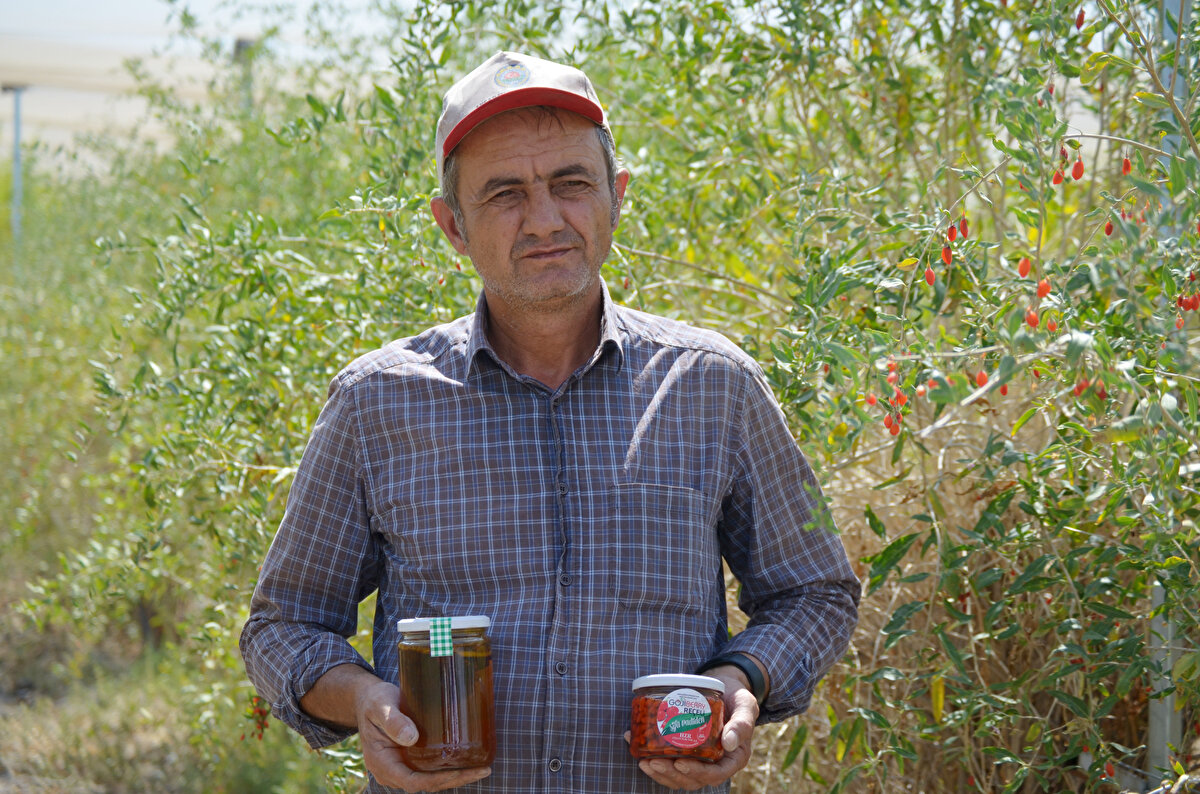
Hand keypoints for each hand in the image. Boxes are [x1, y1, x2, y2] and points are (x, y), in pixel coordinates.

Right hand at [355, 678, 491, 791]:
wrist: (370, 699)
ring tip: (482, 768)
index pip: (411, 782)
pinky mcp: (412, 758)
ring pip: (431, 778)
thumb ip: (393, 721)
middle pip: (426, 784)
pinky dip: (450, 767)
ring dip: (456, 776)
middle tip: (482, 770)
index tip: (458, 774)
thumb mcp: (381, 706)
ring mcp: (403, 765)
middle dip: (454, 780)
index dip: (435, 781)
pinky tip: (469, 760)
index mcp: (382, 763)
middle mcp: (393, 770)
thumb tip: (411, 738)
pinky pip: (432, 768)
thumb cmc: (374, 701)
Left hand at [624, 665, 759, 790]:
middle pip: (692, 779)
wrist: (726, 687)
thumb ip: (742, 723)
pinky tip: (636, 746)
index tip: (680, 763)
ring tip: (643, 761)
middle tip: (653, 762)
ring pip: (679, 775)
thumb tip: (729, 743)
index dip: (697, 773)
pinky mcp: (686, 750)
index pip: (715, 774)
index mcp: (733, 757)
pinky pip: (670, 760)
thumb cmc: (738, 696)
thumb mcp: (746, 705)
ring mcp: (700, 758)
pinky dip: (653, 758)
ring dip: (660, 772)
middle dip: (671, 774)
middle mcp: (716, 762)